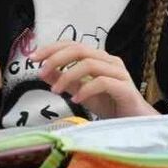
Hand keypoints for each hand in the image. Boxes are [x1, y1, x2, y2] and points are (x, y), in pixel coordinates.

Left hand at [32, 41, 157, 118]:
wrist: (134, 123)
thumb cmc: (109, 105)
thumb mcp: (80, 92)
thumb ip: (64, 80)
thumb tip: (43, 70)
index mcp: (98, 58)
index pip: (73, 44)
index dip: (52, 48)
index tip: (33, 58)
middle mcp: (109, 61)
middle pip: (80, 49)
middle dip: (57, 58)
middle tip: (41, 71)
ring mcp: (119, 73)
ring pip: (90, 63)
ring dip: (68, 75)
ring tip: (56, 90)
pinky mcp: (125, 88)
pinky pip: (103, 82)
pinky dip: (86, 89)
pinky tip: (75, 99)